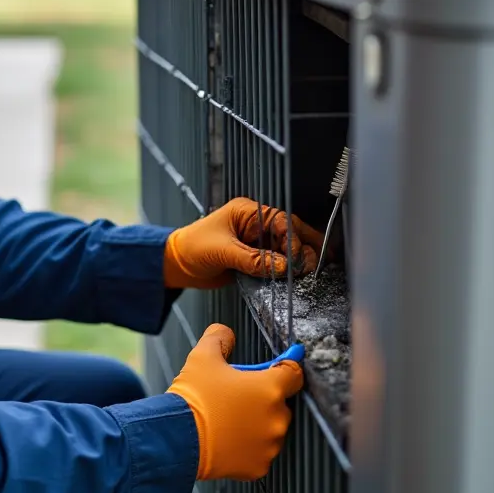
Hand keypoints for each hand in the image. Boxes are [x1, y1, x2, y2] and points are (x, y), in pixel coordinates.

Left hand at [163, 197, 324, 289]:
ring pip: (287, 250)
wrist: (177, 265)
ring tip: (310, 274)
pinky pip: (277, 265)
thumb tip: (283, 267)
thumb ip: (253, 259)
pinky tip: (298, 279)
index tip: (297, 257)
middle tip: (315, 264)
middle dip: (305, 248)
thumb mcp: (222, 251)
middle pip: (290, 233)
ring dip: (298, 261)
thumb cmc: (192, 247)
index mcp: (248, 212)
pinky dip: (287, 272)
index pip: (281, 221)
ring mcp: (257, 243)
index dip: (293, 239)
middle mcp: (256, 225)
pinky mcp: (255, 260)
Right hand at [168, 324, 302, 480]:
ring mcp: (269, 445)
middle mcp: (277, 418)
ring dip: (257, 423)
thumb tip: (225, 332)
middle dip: (262, 397)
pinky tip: (227, 439)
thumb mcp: (202, 357)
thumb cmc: (193, 398)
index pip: (294, 373)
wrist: (176, 439)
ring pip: (270, 428)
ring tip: (229, 420)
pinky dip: (248, 447)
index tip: (280, 364)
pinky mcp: (258, 466)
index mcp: (270, 388)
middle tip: (236, 395)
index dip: (286, 366)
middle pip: (279, 402)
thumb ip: (219, 338)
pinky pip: (259, 452)